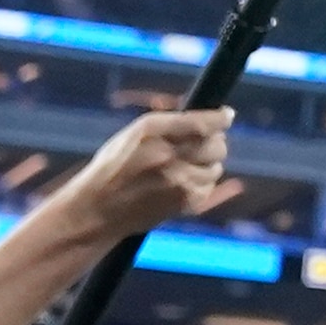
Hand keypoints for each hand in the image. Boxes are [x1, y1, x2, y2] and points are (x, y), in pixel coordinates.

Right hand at [53, 106, 239, 240]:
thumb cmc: (115, 167)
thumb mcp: (133, 135)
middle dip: (215, 142)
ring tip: (187, 166)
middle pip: (216, 144)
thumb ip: (169, 125)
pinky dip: (202, 183)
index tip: (227, 115)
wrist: (98, 208)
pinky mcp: (184, 202)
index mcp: (150, 131)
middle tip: (204, 144)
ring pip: (216, 167)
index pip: (201, 122)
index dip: (220, 118)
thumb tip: (210, 119)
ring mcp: (177, 181)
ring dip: (208, 164)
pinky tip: (183, 183)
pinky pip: (209, 186)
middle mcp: (166, 154)